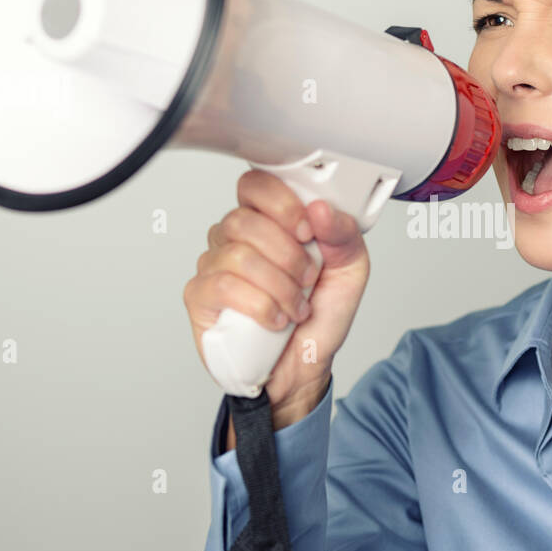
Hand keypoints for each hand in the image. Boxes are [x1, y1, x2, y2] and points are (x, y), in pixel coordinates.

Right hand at [184, 169, 370, 420]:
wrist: (304, 366)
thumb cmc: (320, 316)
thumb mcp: (350, 271)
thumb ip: (343, 235)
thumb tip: (321, 209)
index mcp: (268, 221)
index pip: (255, 185)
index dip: (280, 204)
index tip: (307, 231)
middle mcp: (235, 237)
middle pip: (244, 221)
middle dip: (287, 255)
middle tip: (307, 279)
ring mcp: (214, 265)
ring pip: (237, 255)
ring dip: (278, 286)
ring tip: (296, 306)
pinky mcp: (200, 296)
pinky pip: (223, 286)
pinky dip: (260, 305)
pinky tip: (276, 319)